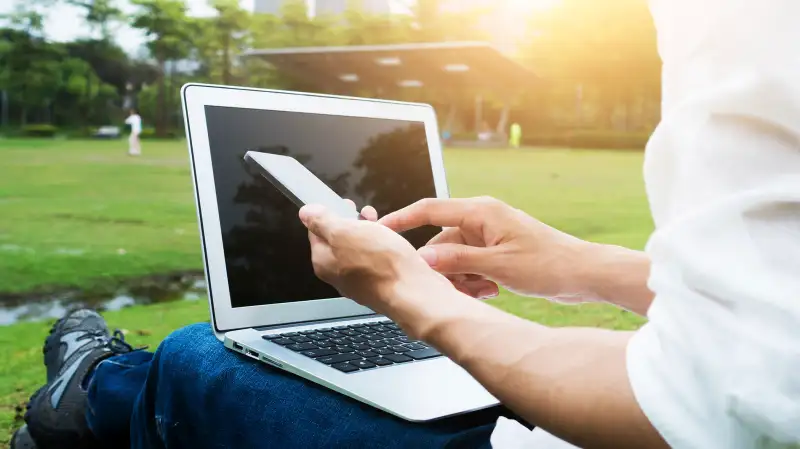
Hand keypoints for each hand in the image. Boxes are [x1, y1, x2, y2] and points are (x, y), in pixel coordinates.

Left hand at [298, 203, 452, 317]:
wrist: (413, 292)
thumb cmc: (380, 264)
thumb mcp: (344, 232)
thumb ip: (321, 221)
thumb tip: (306, 213)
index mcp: (323, 261)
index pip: (317, 232)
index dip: (329, 213)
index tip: (344, 204)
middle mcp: (339, 275)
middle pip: (340, 241)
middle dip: (352, 222)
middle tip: (365, 214)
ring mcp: (360, 282)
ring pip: (360, 250)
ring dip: (369, 233)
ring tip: (383, 226)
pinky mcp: (381, 284)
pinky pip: (377, 260)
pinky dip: (383, 248)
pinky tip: (393, 244)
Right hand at [379, 197, 595, 303]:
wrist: (583, 274)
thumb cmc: (548, 264)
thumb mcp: (498, 265)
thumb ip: (457, 260)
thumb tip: (423, 259)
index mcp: (480, 211)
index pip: (429, 209)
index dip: (401, 219)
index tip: (379, 229)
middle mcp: (482, 219)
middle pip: (441, 242)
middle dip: (442, 268)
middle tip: (452, 289)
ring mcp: (489, 235)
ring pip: (455, 257)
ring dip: (461, 278)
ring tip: (483, 291)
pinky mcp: (497, 250)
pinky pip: (470, 264)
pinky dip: (473, 280)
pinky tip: (491, 291)